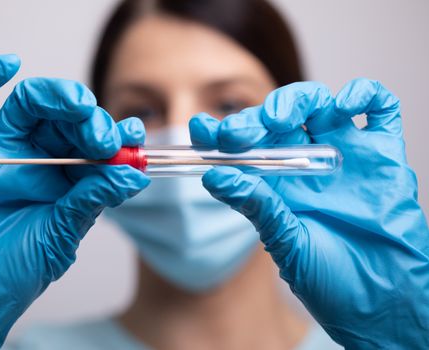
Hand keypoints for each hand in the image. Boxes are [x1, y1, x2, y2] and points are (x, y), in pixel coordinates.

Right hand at [0, 55, 149, 348]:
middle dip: (89, 118)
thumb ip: (94, 198)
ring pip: (29, 103)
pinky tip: (7, 65)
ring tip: (77, 106)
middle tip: (100, 135)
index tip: (132, 137)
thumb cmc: (15, 270)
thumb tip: (134, 173)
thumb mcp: (63, 233)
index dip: (116, 136)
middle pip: (65, 118)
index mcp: (66, 178)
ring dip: (56, 96)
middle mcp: (36, 158)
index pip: (94, 143)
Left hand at [190, 79, 428, 347]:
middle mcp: (308, 164)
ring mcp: (345, 156)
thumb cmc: (333, 279)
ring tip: (279, 119)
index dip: (220, 134)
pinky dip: (363, 94)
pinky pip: (378, 109)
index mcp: (279, 184)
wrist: (385, 302)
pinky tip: (345, 104)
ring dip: (296, 100)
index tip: (198, 129)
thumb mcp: (287, 243)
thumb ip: (257, 206)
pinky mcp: (383, 154)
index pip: (245, 148)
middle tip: (236, 133)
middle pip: (277, 120)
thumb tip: (215, 177)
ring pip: (319, 104)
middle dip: (253, 119)